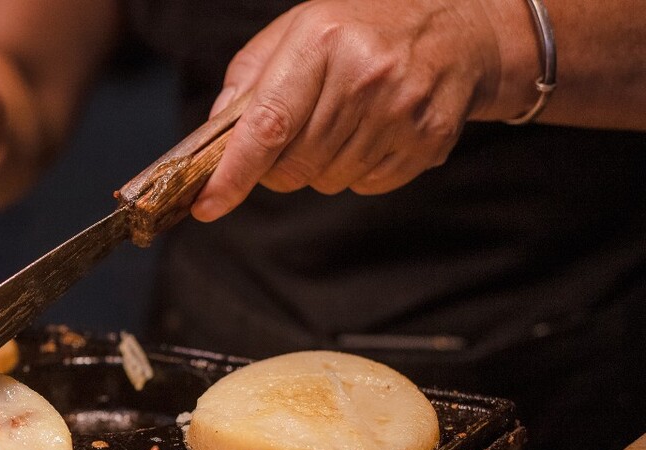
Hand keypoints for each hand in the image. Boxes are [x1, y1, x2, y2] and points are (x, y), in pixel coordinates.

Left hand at [192, 0, 532, 219]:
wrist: (457, 29)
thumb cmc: (360, 30)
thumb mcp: (299, 30)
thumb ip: (249, 79)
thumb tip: (216, 135)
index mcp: (321, 40)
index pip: (267, 126)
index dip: (233, 174)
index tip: (206, 205)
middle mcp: (364, 74)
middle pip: (293, 166)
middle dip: (279, 165)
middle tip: (297, 133)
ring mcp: (401, 110)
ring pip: (327, 181)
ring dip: (321, 166)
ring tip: (345, 121)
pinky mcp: (427, 139)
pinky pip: (365, 186)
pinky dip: (358, 170)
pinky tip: (373, 131)